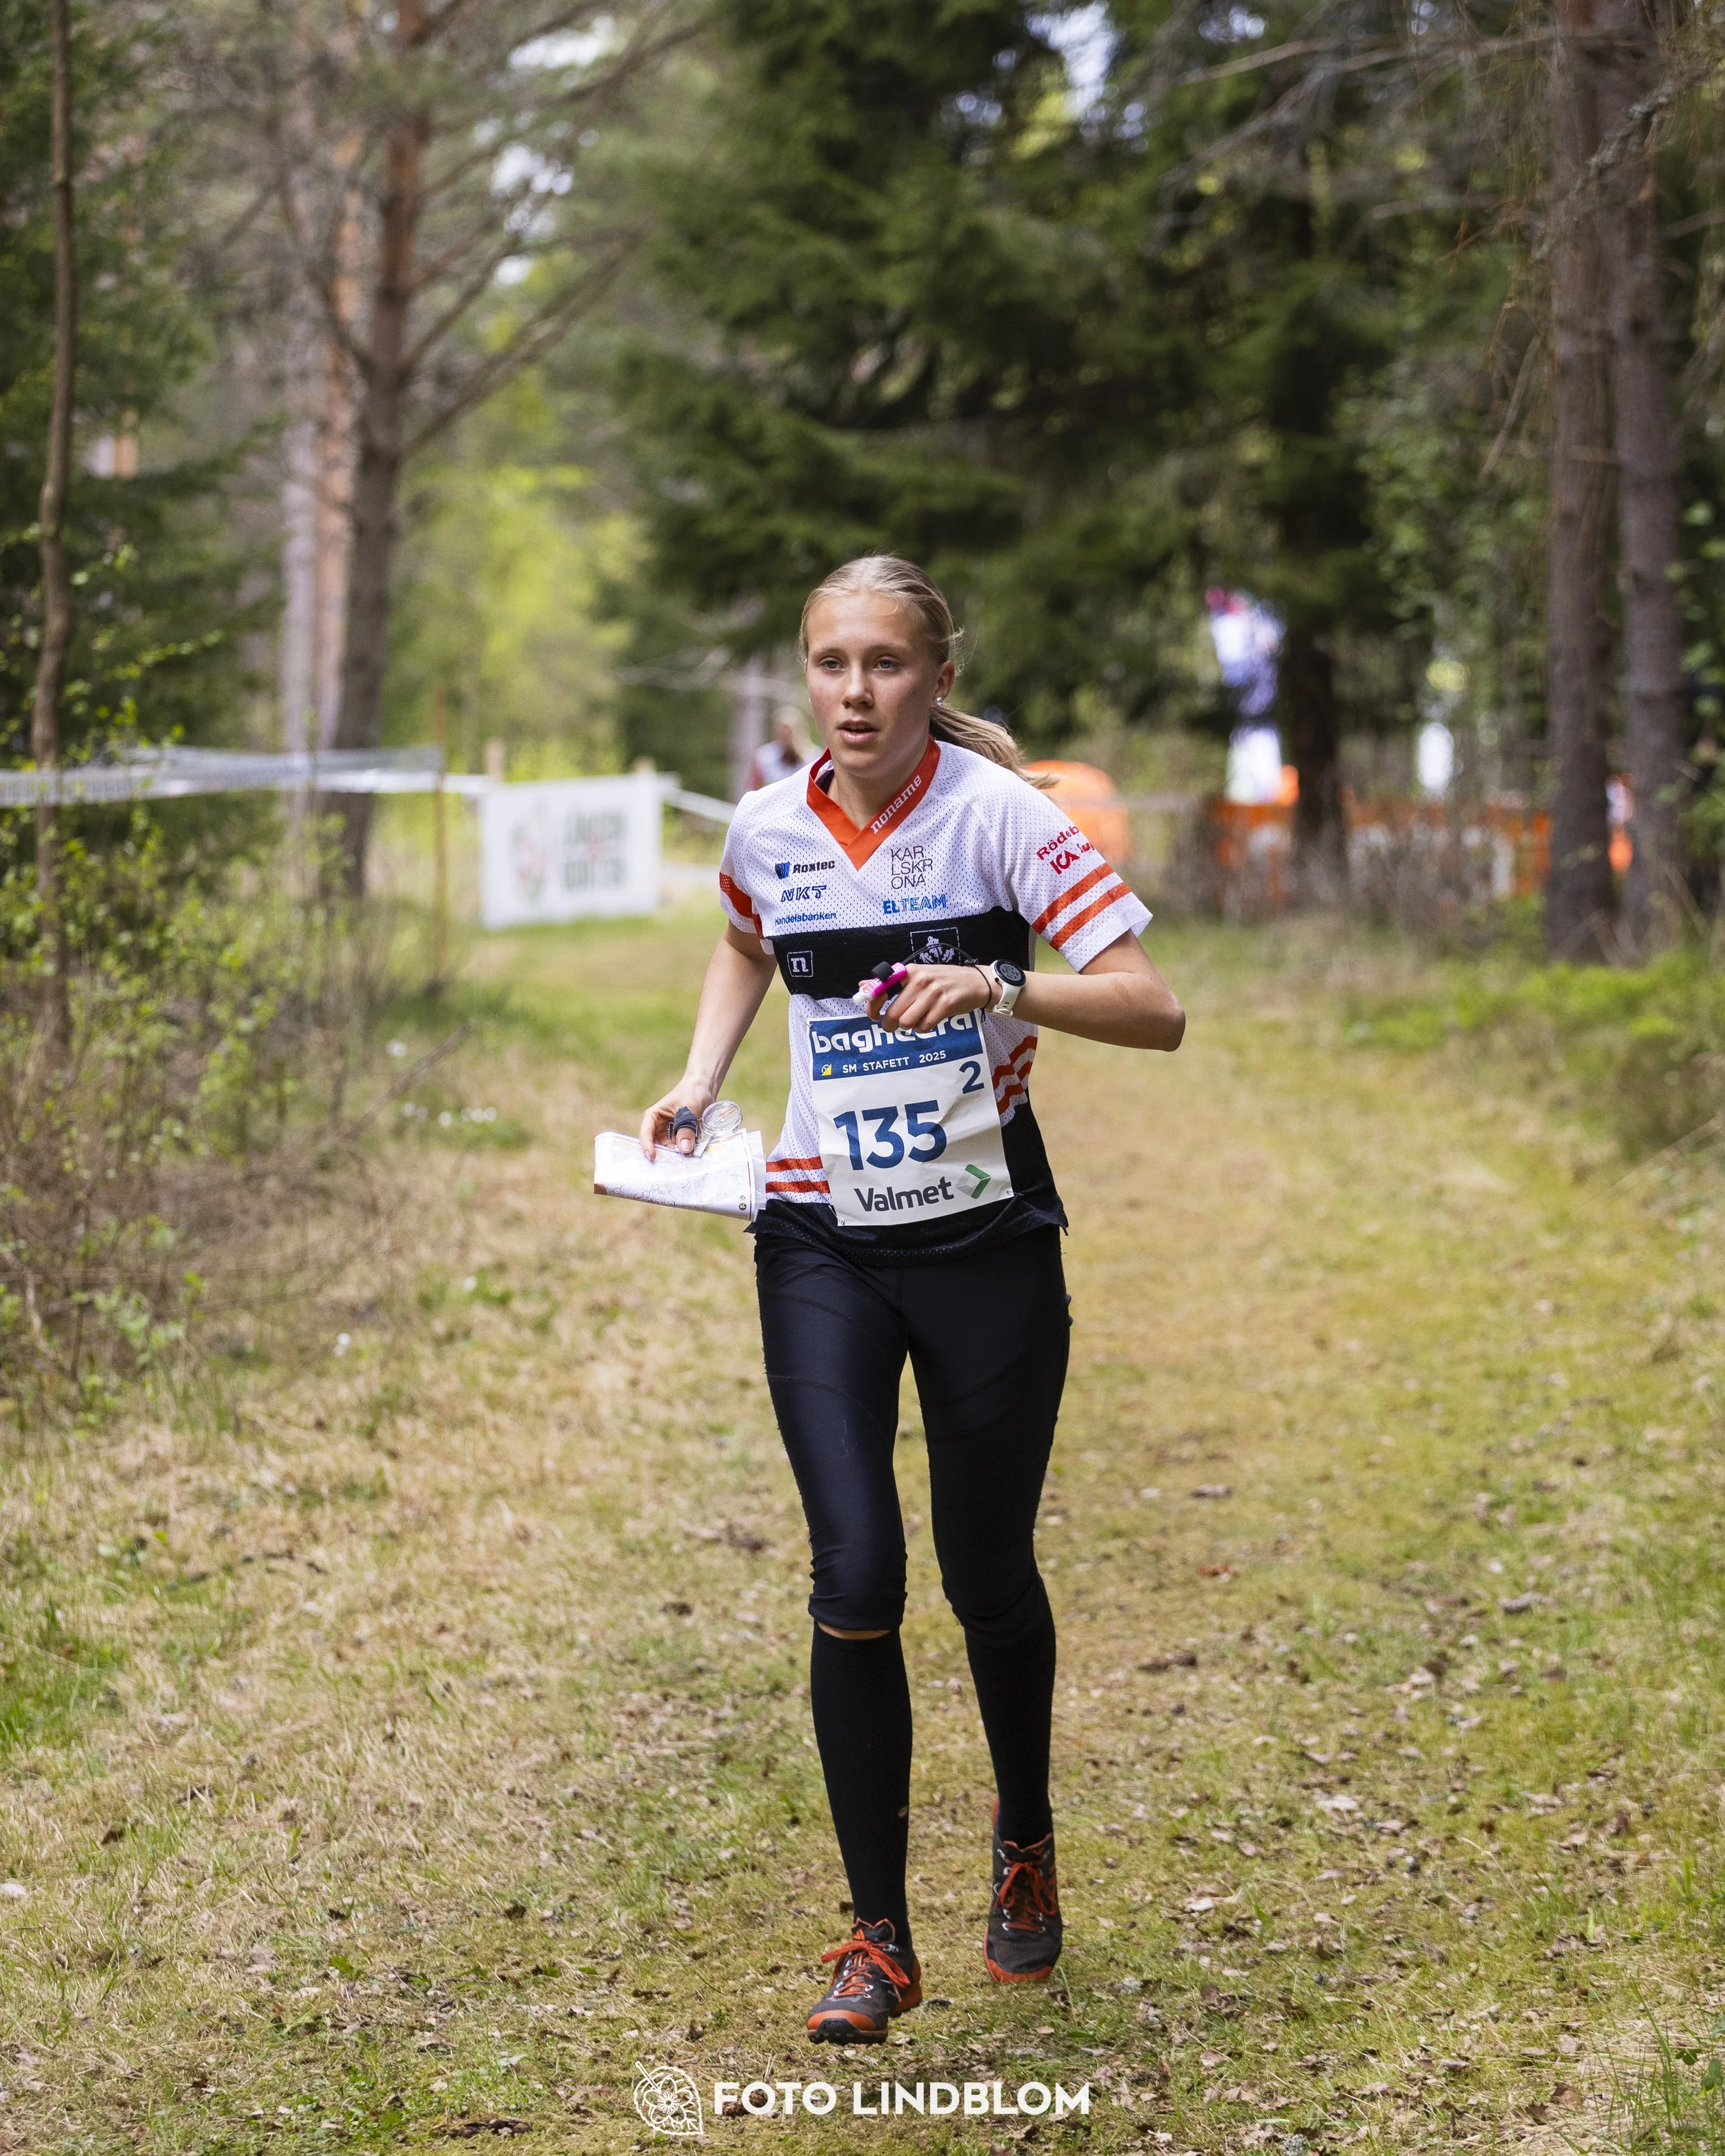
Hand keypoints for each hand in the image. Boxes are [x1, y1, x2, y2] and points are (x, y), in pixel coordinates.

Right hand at [639, 1078, 714, 1158]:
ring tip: (680, 1165)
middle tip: (669, 1168)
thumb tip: (685, 1149)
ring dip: (673, 1156)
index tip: (652, 1157)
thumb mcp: (689, 1109)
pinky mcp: (680, 1137)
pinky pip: (679, 1149)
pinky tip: (688, 1160)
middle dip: (662, 1155)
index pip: (646, 1133)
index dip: (647, 1146)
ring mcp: (669, 1133)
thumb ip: (686, 1129)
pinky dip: (682, 1154)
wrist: (704, 1087)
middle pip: (655, 1145)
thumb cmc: (692, 1092)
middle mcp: (658, 1127)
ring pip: (667, 1149)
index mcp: (653, 1116)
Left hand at [858, 963, 990, 1033]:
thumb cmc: (943, 981)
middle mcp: (920, 980)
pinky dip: (923, 1029)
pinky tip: (928, 1021)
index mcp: (909, 971)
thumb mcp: (917, 976)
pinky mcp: (945, 1005)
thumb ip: (890, 982)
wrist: (975, 982)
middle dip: (890, 1025)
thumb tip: (863, 985)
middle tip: (894, 1026)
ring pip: (907, 1022)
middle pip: (894, 1013)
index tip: (873, 1015)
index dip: (872, 1006)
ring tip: (915, 1020)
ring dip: (909, 1026)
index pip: (881, 989)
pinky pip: (924, 1027)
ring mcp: (933, 992)